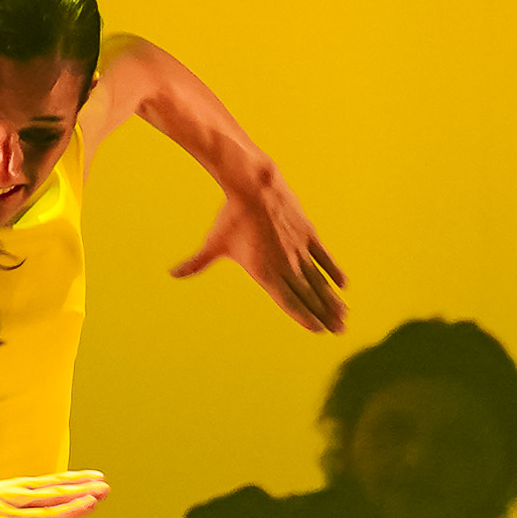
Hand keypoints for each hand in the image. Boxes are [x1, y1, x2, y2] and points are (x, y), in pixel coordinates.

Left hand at [172, 180, 348, 332]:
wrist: (254, 186)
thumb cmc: (231, 217)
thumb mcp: (214, 243)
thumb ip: (196, 263)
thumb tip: (172, 273)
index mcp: (265, 273)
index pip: (289, 303)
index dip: (304, 318)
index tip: (317, 330)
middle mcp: (286, 265)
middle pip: (310, 296)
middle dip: (325, 315)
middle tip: (339, 331)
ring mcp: (300, 250)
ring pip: (320, 281)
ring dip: (333, 299)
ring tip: (344, 316)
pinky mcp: (308, 234)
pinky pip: (325, 258)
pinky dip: (334, 271)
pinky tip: (343, 285)